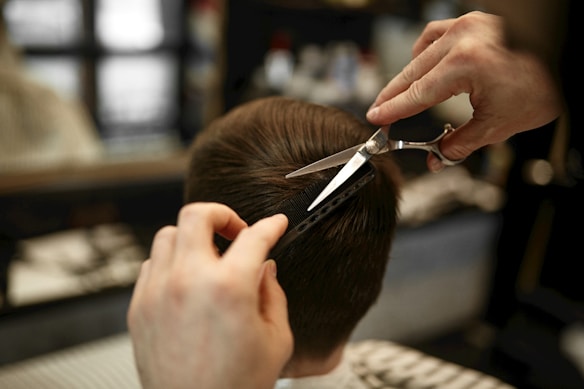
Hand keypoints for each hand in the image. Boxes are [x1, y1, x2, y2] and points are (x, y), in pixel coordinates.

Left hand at [127, 202, 291, 388]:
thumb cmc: (235, 386)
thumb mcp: (276, 339)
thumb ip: (272, 294)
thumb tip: (265, 269)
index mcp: (229, 288)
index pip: (254, 237)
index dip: (270, 225)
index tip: (275, 225)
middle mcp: (188, 281)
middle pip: (197, 215)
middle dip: (222, 215)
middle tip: (235, 231)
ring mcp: (158, 292)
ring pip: (168, 234)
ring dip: (193, 237)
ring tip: (209, 257)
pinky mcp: (139, 308)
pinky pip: (151, 264)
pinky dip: (171, 262)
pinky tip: (187, 279)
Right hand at [367, 11, 561, 171]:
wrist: (568, 59)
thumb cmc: (544, 86)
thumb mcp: (500, 125)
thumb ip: (461, 143)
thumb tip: (439, 158)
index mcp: (466, 63)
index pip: (417, 93)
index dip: (393, 109)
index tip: (376, 118)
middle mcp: (463, 39)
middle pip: (412, 71)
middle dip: (393, 94)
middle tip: (379, 111)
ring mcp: (469, 26)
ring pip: (421, 51)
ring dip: (408, 73)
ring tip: (400, 93)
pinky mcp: (476, 22)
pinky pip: (437, 33)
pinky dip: (426, 51)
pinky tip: (425, 64)